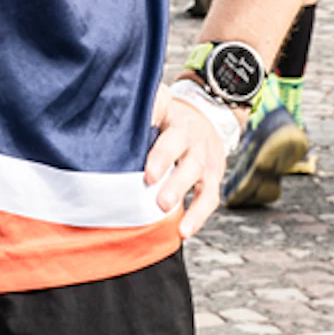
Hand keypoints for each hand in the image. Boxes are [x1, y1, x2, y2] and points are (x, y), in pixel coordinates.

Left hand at [145, 84, 229, 237]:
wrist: (207, 116)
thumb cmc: (172, 116)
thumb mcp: (161, 104)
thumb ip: (147, 107)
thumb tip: (120, 109)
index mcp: (180, 123)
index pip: (172, 137)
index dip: (162, 156)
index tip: (149, 174)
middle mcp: (196, 142)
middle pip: (190, 161)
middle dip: (175, 181)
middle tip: (159, 198)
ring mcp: (207, 162)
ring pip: (202, 181)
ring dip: (190, 203)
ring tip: (175, 222)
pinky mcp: (213, 179)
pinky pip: (210, 198)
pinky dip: (198, 216)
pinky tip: (185, 230)